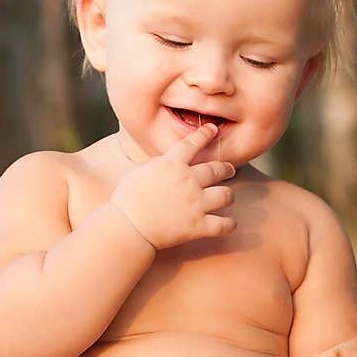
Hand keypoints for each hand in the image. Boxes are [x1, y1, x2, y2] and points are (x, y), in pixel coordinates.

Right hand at [110, 123, 236, 249]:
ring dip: (228, 195)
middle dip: (226, 168)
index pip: (193, 143)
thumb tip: (168, 162)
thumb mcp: (141, 171)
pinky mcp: (198, 225)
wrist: (127, 226)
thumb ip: (160, 165)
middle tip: (229, 169)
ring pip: (226, 195)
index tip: (213, 130)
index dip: (205, 134)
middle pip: (216, 169)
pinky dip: (229, 224)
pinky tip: (230, 224)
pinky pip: (224, 224)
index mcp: (172, 164)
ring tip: (227, 197)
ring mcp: (196, 203)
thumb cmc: (127, 199)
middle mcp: (188, 180)